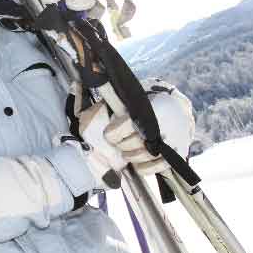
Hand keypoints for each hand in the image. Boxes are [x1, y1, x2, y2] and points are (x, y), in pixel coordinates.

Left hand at [74, 80, 195, 176]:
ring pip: (140, 158)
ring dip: (130, 155)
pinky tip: (139, 159)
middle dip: (121, 145)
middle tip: (120, 141)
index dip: (112, 134)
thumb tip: (76, 84)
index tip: (110, 133)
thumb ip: (102, 100)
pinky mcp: (177, 153)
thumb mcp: (124, 99)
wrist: (174, 109)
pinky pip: (153, 168)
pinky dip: (143, 167)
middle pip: (130, 145)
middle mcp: (160, 125)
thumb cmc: (142, 104)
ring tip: (129, 149)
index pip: (121, 128)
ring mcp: (170, 140)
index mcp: (145, 108)